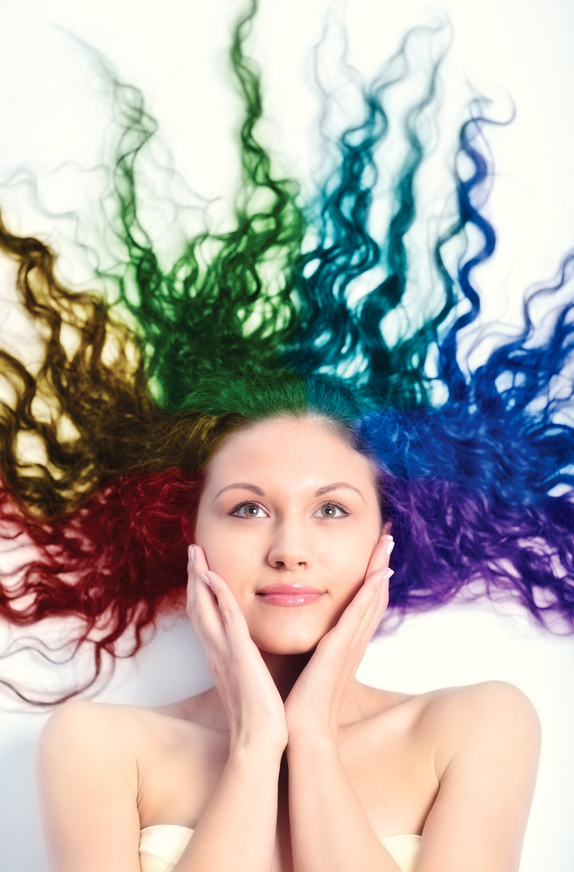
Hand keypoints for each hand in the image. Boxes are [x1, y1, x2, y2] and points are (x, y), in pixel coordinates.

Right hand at [186, 545, 287, 754]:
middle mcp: (217, 652)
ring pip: (204, 608)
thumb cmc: (260, 717)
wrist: (261, 743)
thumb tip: (255, 656)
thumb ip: (249, 665)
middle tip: (192, 550)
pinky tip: (214, 577)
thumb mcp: (252, 682)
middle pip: (197, 606)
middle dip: (193, 577)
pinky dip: (217, 596)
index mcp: (222, 657)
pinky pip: (224, 620)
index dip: (201, 592)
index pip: (206, 617)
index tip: (200, 568)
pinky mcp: (238, 656)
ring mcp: (224, 653)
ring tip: (196, 554)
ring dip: (199, 578)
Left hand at [284, 534, 392, 741]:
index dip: (372, 577)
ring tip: (386, 543)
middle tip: (388, 536)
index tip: (375, 551)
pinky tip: (379, 575)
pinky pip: (359, 615)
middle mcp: (353, 642)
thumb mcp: (310, 666)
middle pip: (374, 596)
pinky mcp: (340, 649)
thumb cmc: (302, 703)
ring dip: (380, 569)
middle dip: (381, 564)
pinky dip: (371, 593)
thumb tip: (306, 634)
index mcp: (346, 644)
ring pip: (371, 599)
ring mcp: (350, 645)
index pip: (363, 603)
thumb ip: (312, 648)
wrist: (302, 732)